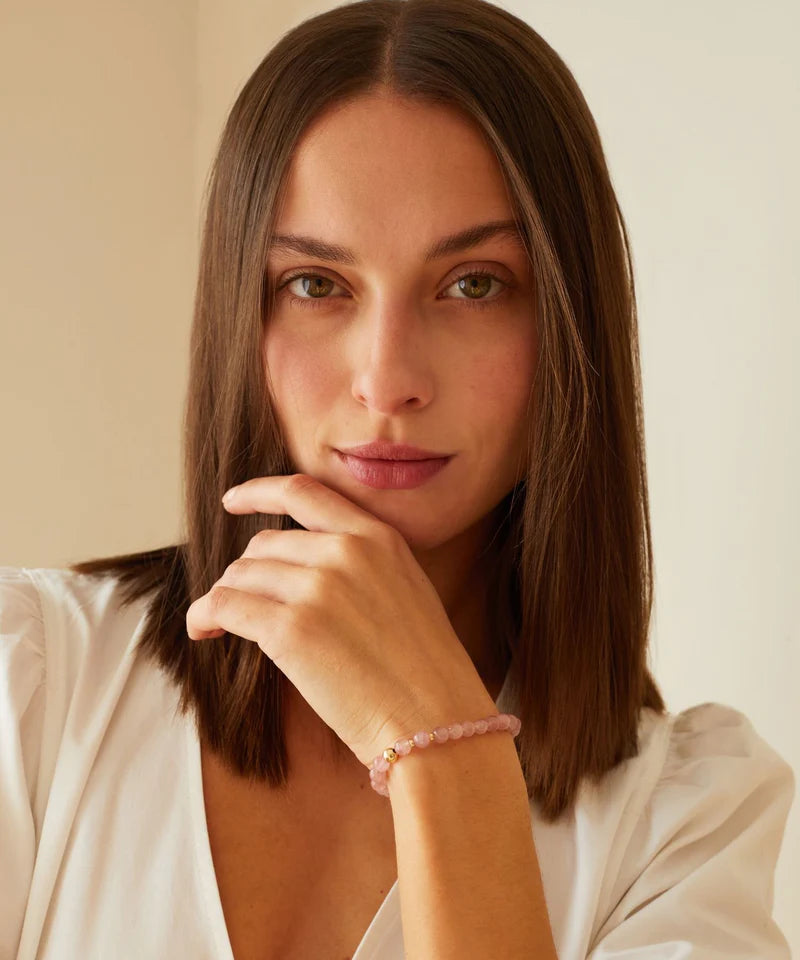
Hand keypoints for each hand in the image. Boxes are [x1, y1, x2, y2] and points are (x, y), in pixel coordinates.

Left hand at [185, 473, 495, 767]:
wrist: (437, 719)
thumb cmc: (426, 671)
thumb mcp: (407, 589)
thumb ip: (362, 564)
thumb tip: (304, 567)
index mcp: (377, 538)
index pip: (304, 492)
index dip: (258, 492)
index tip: (233, 500)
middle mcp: (346, 552)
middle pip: (264, 545)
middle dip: (246, 574)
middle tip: (241, 603)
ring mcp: (318, 588)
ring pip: (240, 575)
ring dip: (222, 598)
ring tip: (216, 623)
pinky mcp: (290, 629)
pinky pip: (225, 606)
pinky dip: (204, 617)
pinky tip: (204, 632)